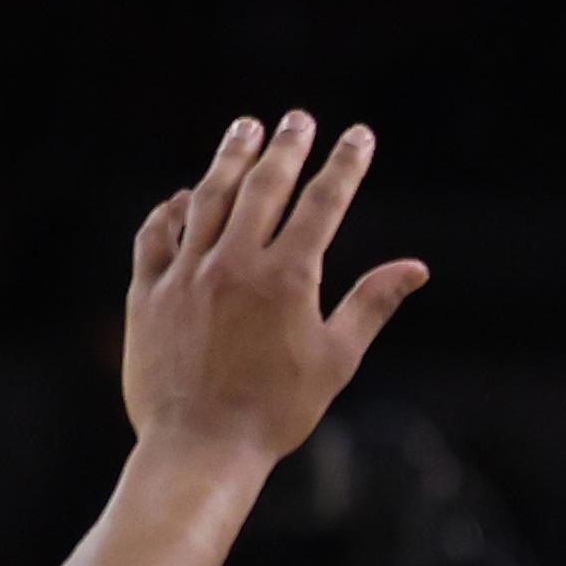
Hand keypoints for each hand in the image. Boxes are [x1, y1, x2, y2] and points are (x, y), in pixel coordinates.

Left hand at [121, 112, 429, 461]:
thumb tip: (416, 268)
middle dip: (286, 147)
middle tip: (298, 119)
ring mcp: (187, 272)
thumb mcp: (337, 359)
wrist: (201, 446)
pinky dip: (172, 210)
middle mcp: (235, 263)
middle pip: (264, 186)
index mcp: (288, 278)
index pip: (322, 204)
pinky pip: (157, 234)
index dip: (344, 165)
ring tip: (245, 130)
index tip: (358, 135)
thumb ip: (372, 303)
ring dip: (230, 159)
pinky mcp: (150, 290)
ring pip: (208, 197)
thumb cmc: (278, 410)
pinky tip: (183, 196)